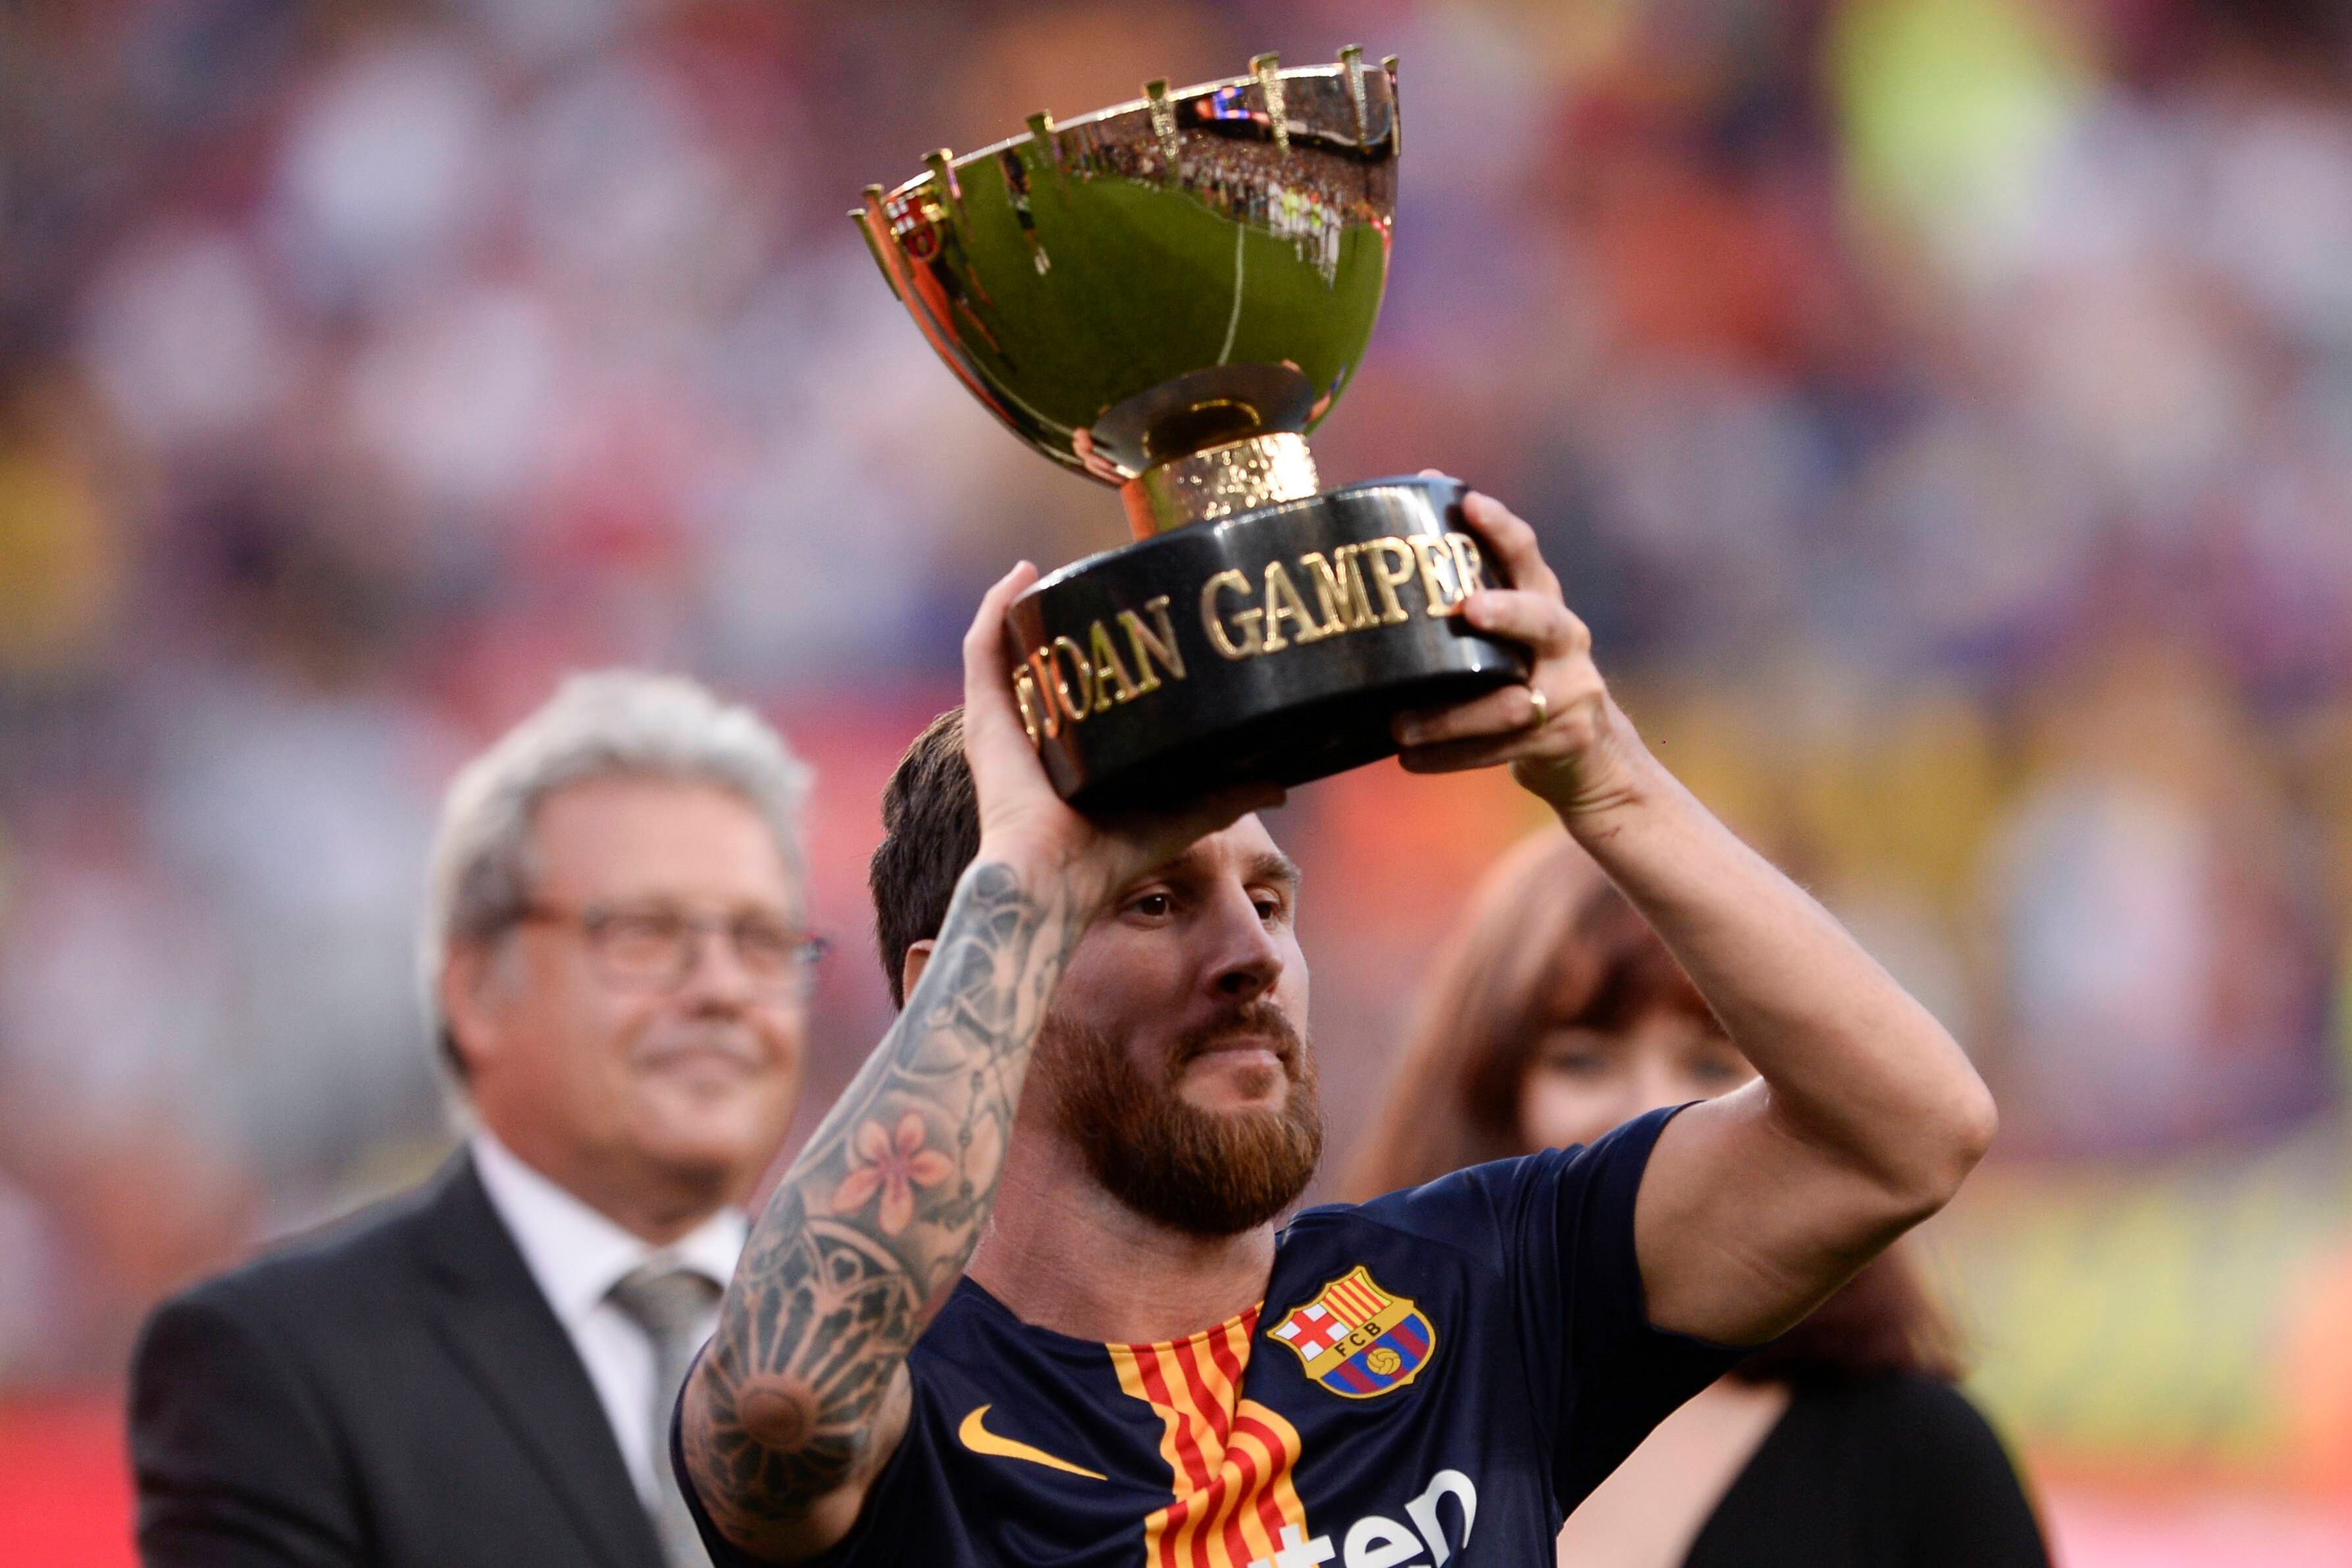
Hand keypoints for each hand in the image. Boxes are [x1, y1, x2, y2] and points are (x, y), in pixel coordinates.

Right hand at [960, 563, 1283, 912]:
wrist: (1058, 877)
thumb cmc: (1114, 855)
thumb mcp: (1185, 813)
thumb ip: (1229, 795)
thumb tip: (1283, 785)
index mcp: (1072, 752)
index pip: (1078, 690)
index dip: (1095, 655)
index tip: (1128, 617)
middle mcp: (1034, 731)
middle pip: (1039, 663)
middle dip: (1058, 624)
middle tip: (1095, 582)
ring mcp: (1005, 721)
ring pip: (1008, 648)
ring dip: (1024, 607)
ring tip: (1053, 571)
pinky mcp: (986, 717)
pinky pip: (983, 651)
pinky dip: (996, 609)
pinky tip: (1021, 575)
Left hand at [1389, 489, 1651, 823]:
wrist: (1586, 753)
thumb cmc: (1519, 679)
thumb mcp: (1504, 637)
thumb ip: (1465, 602)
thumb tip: (1381, 556)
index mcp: (1544, 601)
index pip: (1526, 554)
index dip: (1500, 527)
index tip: (1468, 502)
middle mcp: (1566, 639)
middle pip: (1542, 619)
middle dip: (1506, 611)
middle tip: (1466, 610)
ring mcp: (1574, 691)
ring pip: (1513, 704)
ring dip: (1451, 718)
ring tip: (1400, 728)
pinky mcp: (1567, 738)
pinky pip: (1503, 750)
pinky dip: (1453, 757)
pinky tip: (1411, 761)